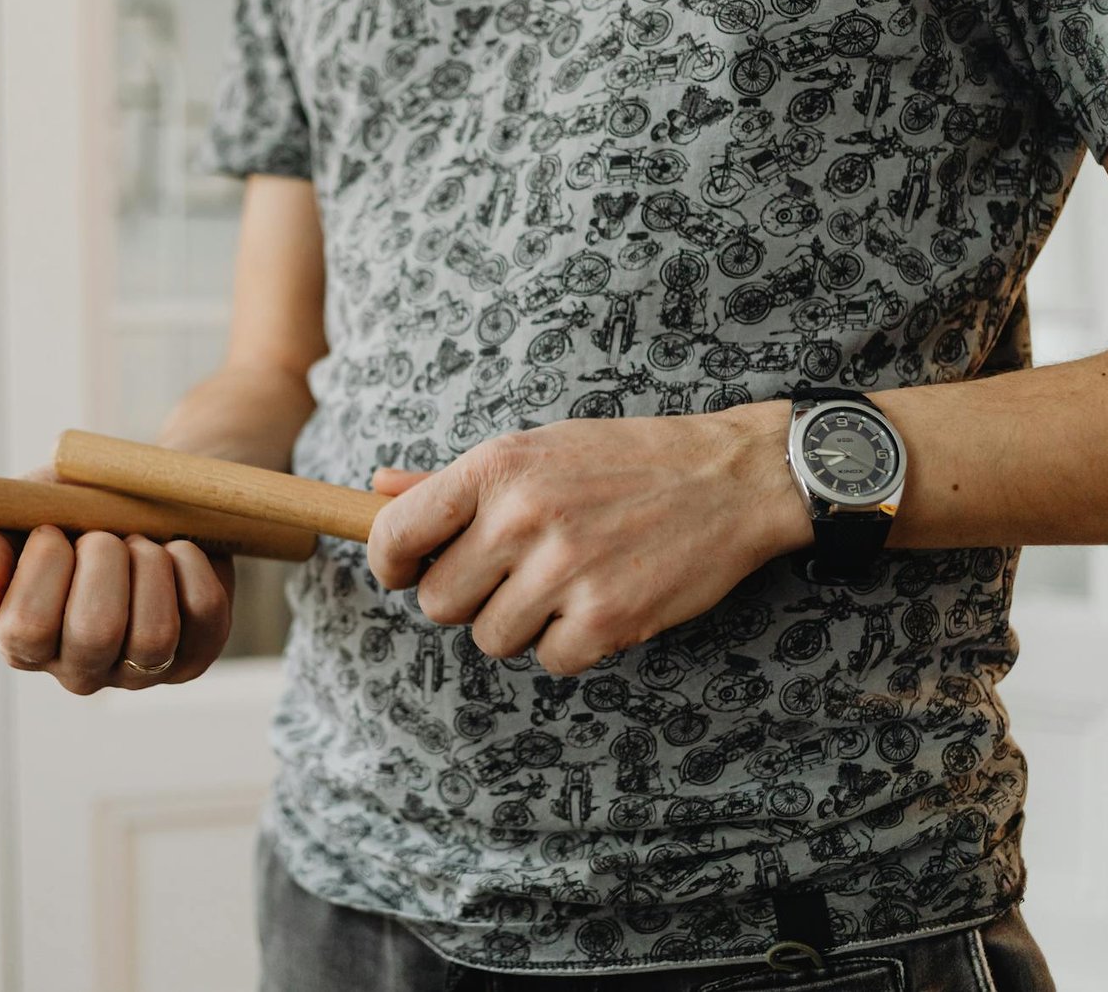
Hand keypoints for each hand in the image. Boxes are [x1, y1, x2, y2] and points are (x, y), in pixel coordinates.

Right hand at [0, 466, 235, 693]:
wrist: (145, 492)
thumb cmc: (72, 508)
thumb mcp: (20, 512)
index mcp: (25, 642)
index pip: (26, 629)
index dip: (43, 569)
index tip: (52, 530)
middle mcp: (81, 669)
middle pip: (95, 633)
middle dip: (103, 561)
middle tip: (103, 534)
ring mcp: (141, 670)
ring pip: (153, 634)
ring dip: (148, 565)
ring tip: (140, 542)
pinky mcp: (194, 655)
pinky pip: (203, 614)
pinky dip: (190, 564)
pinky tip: (176, 549)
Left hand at [367, 402, 809, 675]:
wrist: (731, 477)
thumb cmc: (624, 460)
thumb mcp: (536, 448)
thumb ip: (451, 479)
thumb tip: (376, 489)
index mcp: (496, 467)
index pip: (394, 535)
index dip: (390, 565)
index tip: (407, 571)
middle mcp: (522, 518)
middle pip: (438, 602)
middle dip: (466, 598)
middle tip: (509, 575)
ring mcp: (565, 570)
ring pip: (489, 639)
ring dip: (519, 624)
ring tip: (561, 585)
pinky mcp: (608, 617)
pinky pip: (550, 660)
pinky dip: (570, 644)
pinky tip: (597, 604)